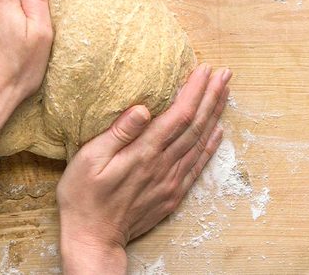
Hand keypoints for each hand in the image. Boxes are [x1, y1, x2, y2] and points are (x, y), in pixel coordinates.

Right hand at [56, 64, 230, 273]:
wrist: (94, 239)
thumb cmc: (83, 197)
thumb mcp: (88, 160)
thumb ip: (118, 133)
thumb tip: (143, 109)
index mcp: (144, 153)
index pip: (178, 115)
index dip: (194, 91)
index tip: (205, 70)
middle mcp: (163, 165)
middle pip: (196, 125)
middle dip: (212, 96)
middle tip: (225, 74)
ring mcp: (171, 181)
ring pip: (200, 142)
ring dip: (216, 115)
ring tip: (225, 94)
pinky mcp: (172, 194)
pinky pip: (197, 166)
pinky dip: (211, 146)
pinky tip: (218, 133)